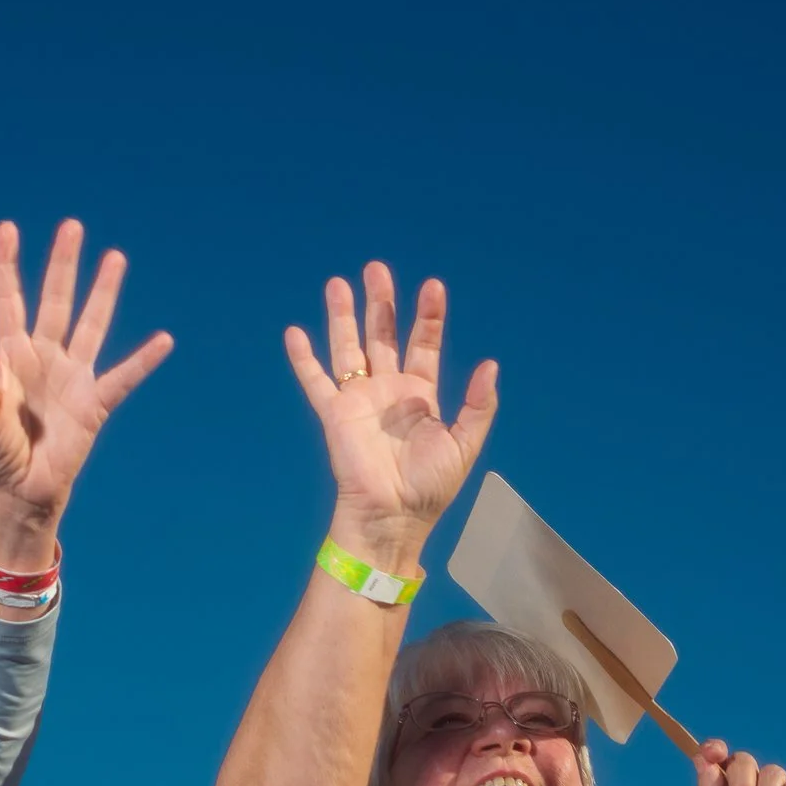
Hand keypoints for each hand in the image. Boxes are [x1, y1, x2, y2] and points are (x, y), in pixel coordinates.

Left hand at [0, 220, 172, 565]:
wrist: (20, 493)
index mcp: (8, 356)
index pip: (8, 300)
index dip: (5, 266)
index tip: (8, 229)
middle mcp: (42, 357)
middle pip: (54, 300)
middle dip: (62, 264)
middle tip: (72, 227)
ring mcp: (71, 377)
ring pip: (90, 324)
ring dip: (102, 292)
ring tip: (115, 257)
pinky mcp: (94, 405)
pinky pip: (123, 378)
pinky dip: (143, 361)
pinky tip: (163, 340)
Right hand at [284, 265, 497, 558]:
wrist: (393, 516)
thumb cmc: (430, 487)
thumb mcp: (465, 444)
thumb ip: (479, 405)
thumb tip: (490, 364)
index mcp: (420, 394)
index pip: (424, 343)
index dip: (428, 316)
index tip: (432, 286)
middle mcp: (388, 390)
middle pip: (382, 335)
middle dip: (381, 302)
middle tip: (376, 268)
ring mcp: (359, 399)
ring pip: (348, 347)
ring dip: (342, 316)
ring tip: (338, 283)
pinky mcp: (334, 414)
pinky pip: (316, 381)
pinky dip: (304, 358)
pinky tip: (294, 333)